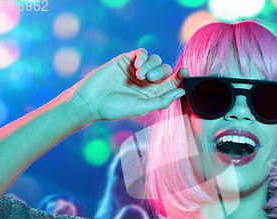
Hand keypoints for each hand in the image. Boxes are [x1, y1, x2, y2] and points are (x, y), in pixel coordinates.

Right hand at [69, 48, 188, 121]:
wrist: (92, 100)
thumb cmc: (116, 108)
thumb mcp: (142, 107)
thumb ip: (163, 100)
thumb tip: (181, 91)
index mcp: (154, 94)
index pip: (173, 83)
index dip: (181, 77)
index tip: (185, 73)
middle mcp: (148, 82)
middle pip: (166, 69)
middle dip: (161, 72)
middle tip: (149, 79)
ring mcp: (137, 70)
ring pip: (156, 60)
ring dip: (151, 66)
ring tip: (139, 75)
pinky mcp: (127, 60)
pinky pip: (142, 52)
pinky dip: (143, 57)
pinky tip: (137, 66)